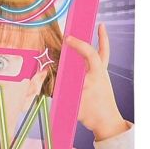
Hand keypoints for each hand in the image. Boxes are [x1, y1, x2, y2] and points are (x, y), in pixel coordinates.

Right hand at [64, 24, 128, 140]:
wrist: (106, 123)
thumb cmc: (91, 113)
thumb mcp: (73, 100)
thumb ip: (57, 88)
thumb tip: (43, 78)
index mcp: (97, 75)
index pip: (90, 54)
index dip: (80, 45)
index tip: (68, 39)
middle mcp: (101, 73)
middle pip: (101, 51)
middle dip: (98, 38)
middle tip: (94, 26)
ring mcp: (102, 76)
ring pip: (104, 55)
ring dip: (101, 42)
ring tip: (99, 28)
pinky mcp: (101, 80)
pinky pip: (101, 62)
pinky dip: (100, 51)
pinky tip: (92, 48)